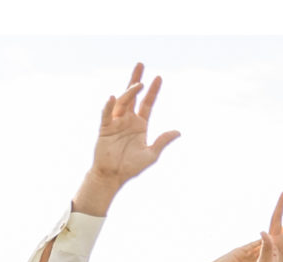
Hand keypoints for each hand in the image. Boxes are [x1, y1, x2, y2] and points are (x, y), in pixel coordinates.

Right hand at [74, 63, 180, 213]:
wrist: (113, 176)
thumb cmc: (131, 167)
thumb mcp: (151, 154)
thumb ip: (162, 141)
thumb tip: (178, 132)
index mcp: (140, 124)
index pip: (148, 103)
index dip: (153, 91)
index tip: (159, 78)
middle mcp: (128, 120)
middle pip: (133, 95)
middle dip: (137, 80)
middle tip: (141, 64)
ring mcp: (116, 122)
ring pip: (122, 102)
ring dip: (129, 92)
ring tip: (138, 84)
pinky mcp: (105, 128)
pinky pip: (106, 115)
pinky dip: (109, 106)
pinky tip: (113, 98)